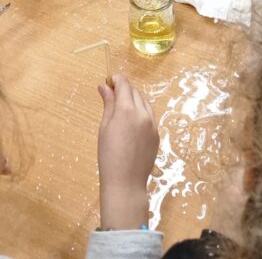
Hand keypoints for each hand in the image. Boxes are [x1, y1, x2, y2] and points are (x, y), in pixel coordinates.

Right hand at [97, 74, 158, 230]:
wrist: (125, 182)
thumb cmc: (108, 155)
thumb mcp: (104, 127)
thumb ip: (108, 104)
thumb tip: (105, 86)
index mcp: (127, 110)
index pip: (124, 84)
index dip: (116, 80)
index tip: (109, 81)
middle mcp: (143, 113)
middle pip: (135, 92)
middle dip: (124, 90)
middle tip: (112, 96)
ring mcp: (152, 124)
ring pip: (144, 102)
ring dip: (134, 100)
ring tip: (122, 109)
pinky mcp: (157, 134)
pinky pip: (150, 116)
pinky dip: (141, 112)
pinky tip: (132, 123)